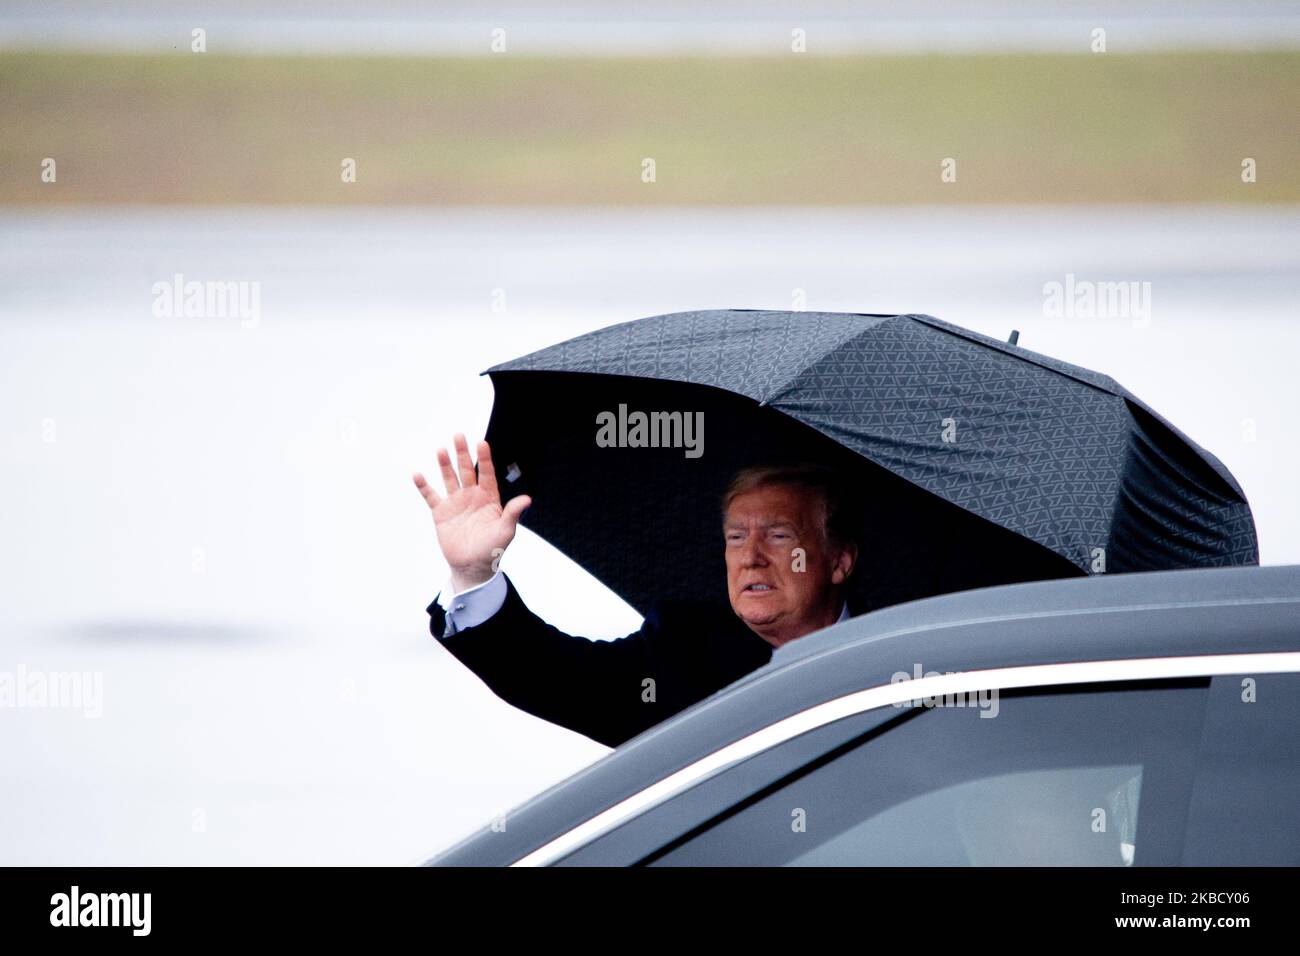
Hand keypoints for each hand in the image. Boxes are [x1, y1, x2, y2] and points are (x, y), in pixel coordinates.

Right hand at [413, 434, 531, 592]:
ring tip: (441, 450)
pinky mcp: (441, 512)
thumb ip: (513, 513)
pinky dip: (423, 485)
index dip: (485, 459)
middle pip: (466, 470)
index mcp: (489, 498)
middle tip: (459, 435)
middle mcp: (471, 496)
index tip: (482, 443)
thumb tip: (528, 499)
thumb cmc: (492, 549)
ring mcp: (455, 502)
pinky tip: (417, 474)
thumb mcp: (505, 531)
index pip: (487, 474)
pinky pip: (431, 496)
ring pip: (449, 478)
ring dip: (444, 465)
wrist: (472, 566)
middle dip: (462, 453)